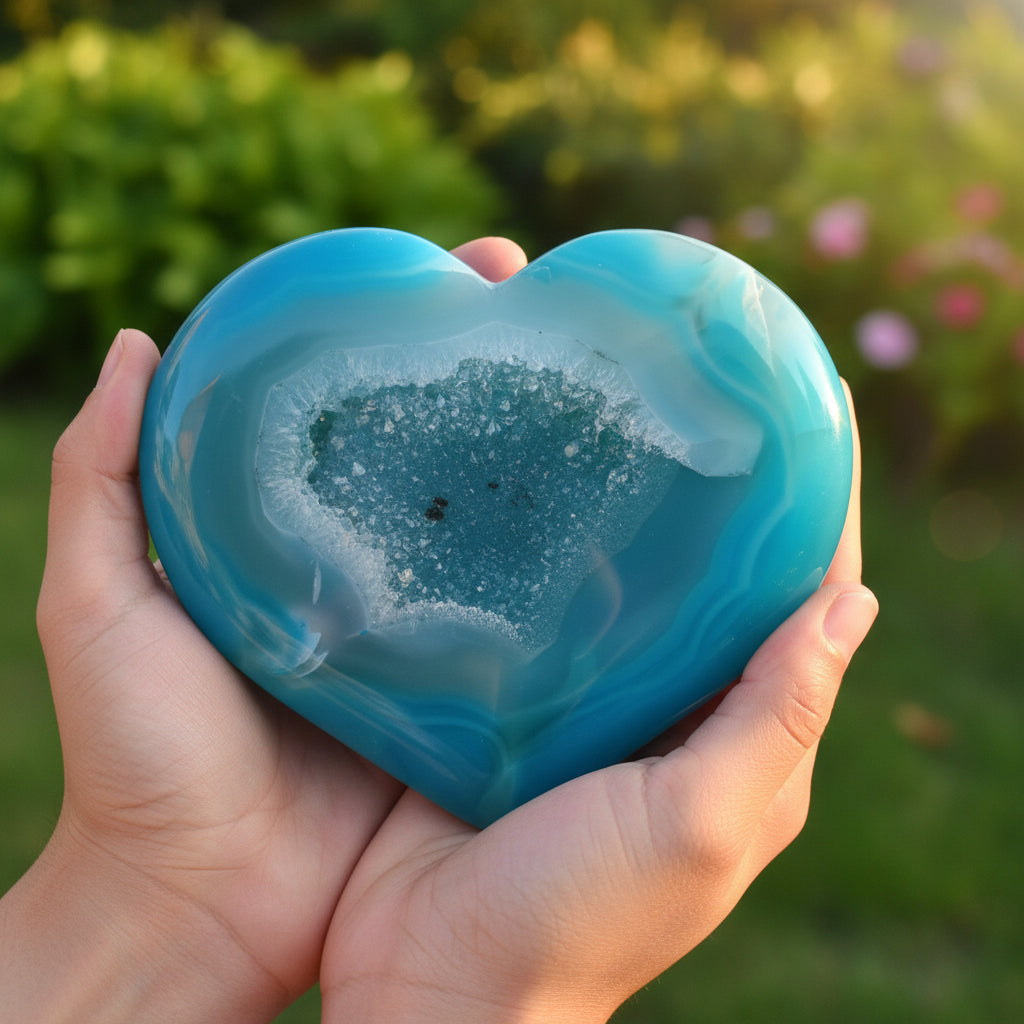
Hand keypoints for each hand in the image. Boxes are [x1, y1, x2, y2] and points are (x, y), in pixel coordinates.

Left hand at [0, 235, 530, 1023]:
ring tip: (596, 376)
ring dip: (544, 450)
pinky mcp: (472, 691)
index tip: (452, 268)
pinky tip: (616, 514)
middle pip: (441, 446)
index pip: (356, 406)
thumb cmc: (140, 752)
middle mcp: (369, 564)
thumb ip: (99, 480)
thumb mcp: (96, 600)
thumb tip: (139, 345)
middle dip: (495, 364)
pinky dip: (567, 566)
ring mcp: (428, 625)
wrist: (204, 898)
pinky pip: (526, 617)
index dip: (401, 331)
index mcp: (291, 532)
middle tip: (538, 294)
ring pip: (495, 521)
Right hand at [317, 269, 876, 1021]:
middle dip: (722, 484)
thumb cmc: (575, 924)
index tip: (814, 400)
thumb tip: (851, 599)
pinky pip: (548, 606)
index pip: (802, 595)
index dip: (819, 501)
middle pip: (718, 574)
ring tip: (609, 405)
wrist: (435, 985)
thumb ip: (773, 718)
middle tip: (698, 382)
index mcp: (740, 736)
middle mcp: (675, 708)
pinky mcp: (514, 699)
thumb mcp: (698, 825)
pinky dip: (553, 547)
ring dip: (631, 502)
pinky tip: (526, 488)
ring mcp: (593, 702)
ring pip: (630, 578)